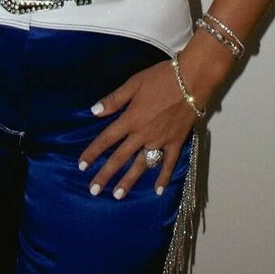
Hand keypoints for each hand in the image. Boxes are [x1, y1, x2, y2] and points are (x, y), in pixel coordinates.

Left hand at [76, 56, 200, 199]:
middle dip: (105, 174)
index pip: (107, 139)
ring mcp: (160, 141)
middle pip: (120, 157)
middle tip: (93, 190)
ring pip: (141, 165)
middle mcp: (143, 134)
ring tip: (118, 195)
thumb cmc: (161, 78)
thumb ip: (114, 99)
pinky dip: (164, 177)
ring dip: (129, 181)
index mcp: (131, 119)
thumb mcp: (134, 83)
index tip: (81, 166)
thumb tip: (94, 111)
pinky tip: (158, 191)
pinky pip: (169, 163)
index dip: (93, 152)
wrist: (192, 80)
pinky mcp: (176, 142)